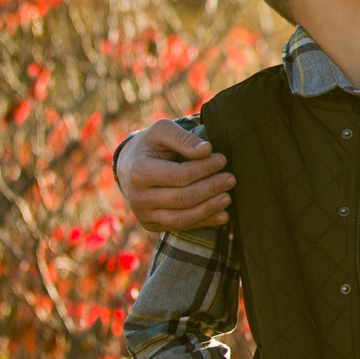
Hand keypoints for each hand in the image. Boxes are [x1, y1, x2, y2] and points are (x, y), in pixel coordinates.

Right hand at [116, 120, 232, 231]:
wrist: (128, 166)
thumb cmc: (151, 144)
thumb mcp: (162, 131)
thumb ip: (183, 138)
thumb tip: (206, 150)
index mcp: (139, 172)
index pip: (179, 175)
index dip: (205, 169)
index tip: (222, 160)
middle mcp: (137, 197)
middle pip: (182, 198)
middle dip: (211, 189)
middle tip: (230, 179)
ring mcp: (143, 214)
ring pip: (182, 218)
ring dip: (209, 209)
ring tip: (228, 197)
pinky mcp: (151, 225)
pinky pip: (180, 227)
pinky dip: (204, 223)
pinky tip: (223, 215)